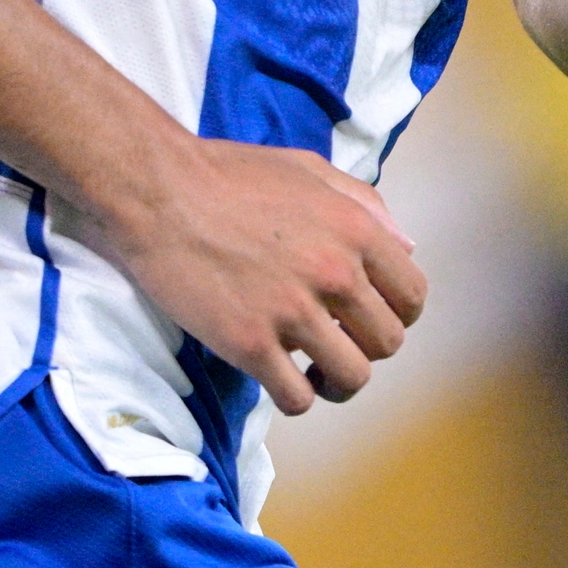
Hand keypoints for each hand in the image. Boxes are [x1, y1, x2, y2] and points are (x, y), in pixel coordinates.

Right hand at [78, 136, 428, 416]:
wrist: (155, 189)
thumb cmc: (228, 174)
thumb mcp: (308, 169)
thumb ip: (365, 204)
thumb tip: (408, 247)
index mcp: (355, 229)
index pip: (412, 296)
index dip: (397, 315)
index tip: (368, 319)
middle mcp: (334, 272)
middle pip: (387, 343)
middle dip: (365, 349)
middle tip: (335, 344)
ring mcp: (292, 311)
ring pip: (351, 377)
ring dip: (336, 383)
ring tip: (313, 374)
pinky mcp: (249, 343)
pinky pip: (296, 397)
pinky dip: (293, 398)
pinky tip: (277, 379)